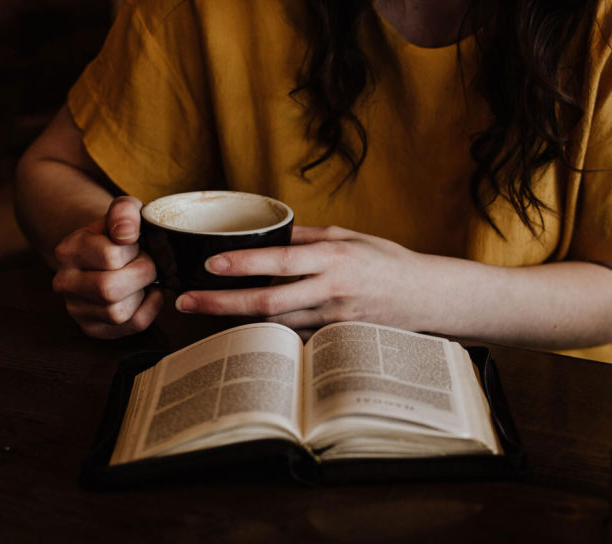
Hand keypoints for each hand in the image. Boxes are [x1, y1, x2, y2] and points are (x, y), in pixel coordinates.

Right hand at [51, 196, 162, 338]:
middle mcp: (64, 283)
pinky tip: (147, 293)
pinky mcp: (93, 328)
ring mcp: (76, 309)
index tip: (136, 245)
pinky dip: (150, 309)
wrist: (108, 253)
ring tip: (143, 279)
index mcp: (68, 251)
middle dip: (142, 274)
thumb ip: (125, 212)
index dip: (134, 250)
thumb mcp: (124, 212)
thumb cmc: (120, 233)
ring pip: (118, 312)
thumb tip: (126, 233)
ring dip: (142, 293)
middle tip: (147, 263)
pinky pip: (131, 325)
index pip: (110, 256)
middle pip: (109, 289)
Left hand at [174, 226, 436, 337]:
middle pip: (269, 301)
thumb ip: (308, 236)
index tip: (211, 265)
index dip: (244, 264)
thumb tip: (267, 232)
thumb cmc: (386, 261)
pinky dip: (268, 333)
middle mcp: (332, 290)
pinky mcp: (336, 338)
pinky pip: (294, 337)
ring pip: (276, 324)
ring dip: (238, 320)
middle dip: (222, 303)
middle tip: (186, 302)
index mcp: (334, 257)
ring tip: (204, 313)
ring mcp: (334, 319)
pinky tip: (244, 329)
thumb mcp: (349, 236)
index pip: (281, 260)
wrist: (424, 297)